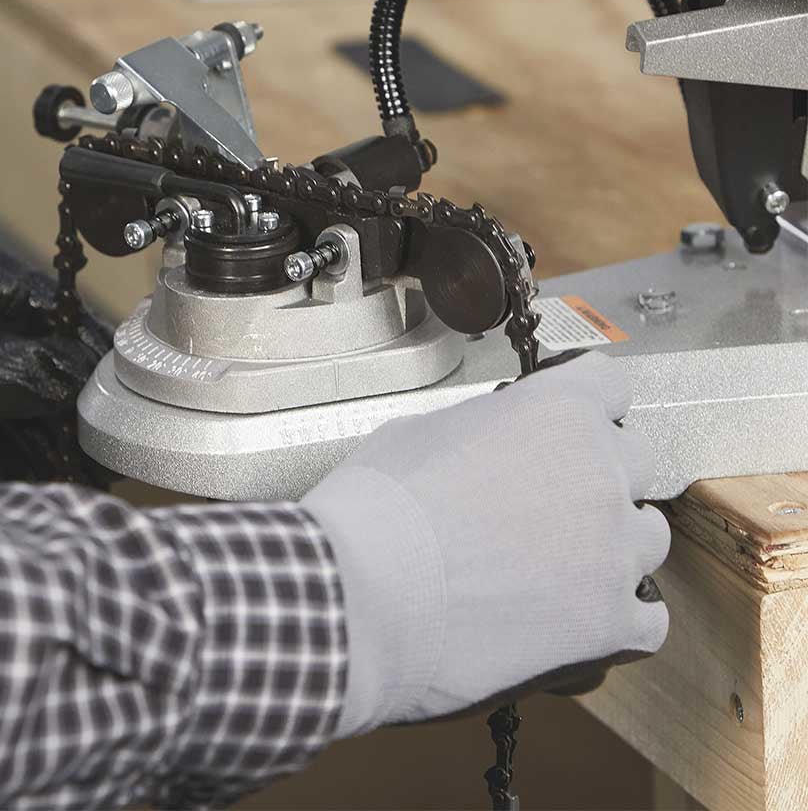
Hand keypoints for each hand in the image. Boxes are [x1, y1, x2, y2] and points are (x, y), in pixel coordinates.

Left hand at [0, 206, 110, 481]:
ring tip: (85, 466)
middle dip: (57, 396)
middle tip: (104, 437)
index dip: (73, 341)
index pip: (27, 295)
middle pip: (16, 345)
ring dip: (36, 429)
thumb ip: (8, 368)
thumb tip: (81, 378)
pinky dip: (2, 446)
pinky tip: (44, 469)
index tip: (115, 382)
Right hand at [302, 351, 668, 735]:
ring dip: (612, 546)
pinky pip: (647, 620)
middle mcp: (600, 472)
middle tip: (546, 504)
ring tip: (558, 568)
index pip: (610, 386)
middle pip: (636, 462)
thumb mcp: (423, 431)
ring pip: (648, 538)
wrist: (362, 593)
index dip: (587, 405)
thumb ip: (485, 429)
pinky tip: (576, 618)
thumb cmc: (379, 508)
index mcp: (557, 411)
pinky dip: (617, 618)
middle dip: (596, 478)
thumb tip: (490, 448)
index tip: (570, 425)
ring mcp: (612, 551)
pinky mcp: (608, 622)